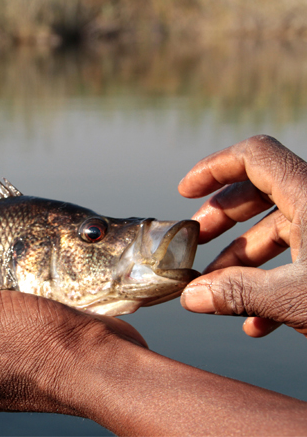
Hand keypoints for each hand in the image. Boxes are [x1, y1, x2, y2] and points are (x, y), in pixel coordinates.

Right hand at [178, 135, 306, 336]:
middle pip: (261, 192)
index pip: (254, 157)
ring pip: (280, 230)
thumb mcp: (297, 297)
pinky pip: (301, 258)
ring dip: (243, 260)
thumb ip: (237, 293)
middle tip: (197, 241)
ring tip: (218, 291)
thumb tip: (190, 296)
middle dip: (224, 220)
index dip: (213, 168)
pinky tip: (257, 323)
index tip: (184, 192)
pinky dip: (272, 283)